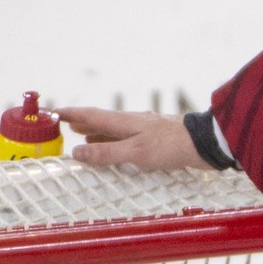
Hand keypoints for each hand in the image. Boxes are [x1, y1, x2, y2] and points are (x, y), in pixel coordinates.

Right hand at [56, 107, 212, 171]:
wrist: (208, 144)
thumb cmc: (173, 146)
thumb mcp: (135, 151)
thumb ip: (107, 152)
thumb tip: (76, 152)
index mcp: (126, 122)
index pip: (93, 115)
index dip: (73, 114)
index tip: (54, 111)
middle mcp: (134, 123)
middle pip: (103, 122)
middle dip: (82, 123)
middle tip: (64, 125)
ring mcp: (147, 131)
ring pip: (115, 132)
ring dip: (97, 135)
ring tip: (83, 139)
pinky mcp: (158, 142)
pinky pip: (128, 141)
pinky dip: (114, 144)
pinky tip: (116, 151)